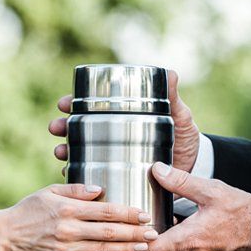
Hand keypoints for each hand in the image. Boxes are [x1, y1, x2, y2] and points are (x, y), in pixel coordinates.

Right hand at [0, 184, 158, 250]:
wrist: (5, 237)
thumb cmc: (30, 210)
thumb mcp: (49, 192)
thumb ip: (76, 189)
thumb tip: (100, 188)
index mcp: (67, 210)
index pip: (105, 211)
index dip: (128, 213)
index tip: (145, 214)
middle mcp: (68, 231)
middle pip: (109, 233)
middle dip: (135, 233)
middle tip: (154, 232)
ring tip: (147, 248)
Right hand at [48, 70, 201, 172]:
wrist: (194, 168)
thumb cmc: (184, 137)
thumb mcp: (179, 116)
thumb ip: (173, 97)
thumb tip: (171, 73)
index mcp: (123, 117)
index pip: (91, 107)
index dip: (73, 104)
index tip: (63, 104)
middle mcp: (113, 136)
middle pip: (79, 129)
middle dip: (63, 127)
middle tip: (57, 129)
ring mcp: (113, 157)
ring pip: (79, 152)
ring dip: (65, 151)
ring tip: (60, 153)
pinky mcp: (117, 177)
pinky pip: (91, 177)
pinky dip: (79, 176)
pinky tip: (72, 175)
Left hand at [131, 163, 250, 250]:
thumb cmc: (242, 212)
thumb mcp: (211, 190)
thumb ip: (180, 181)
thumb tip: (156, 169)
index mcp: (186, 243)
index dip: (128, 246)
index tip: (121, 233)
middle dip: (137, 249)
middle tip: (125, 233)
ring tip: (147, 233)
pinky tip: (174, 238)